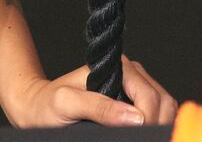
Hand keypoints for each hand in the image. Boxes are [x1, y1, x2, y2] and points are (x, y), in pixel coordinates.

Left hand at [6, 56, 175, 128]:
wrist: (37, 106)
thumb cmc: (47, 104)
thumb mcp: (65, 104)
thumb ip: (98, 107)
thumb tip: (135, 117)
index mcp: (119, 67)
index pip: (150, 96)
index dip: (149, 120)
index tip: (138, 137)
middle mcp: (131, 74)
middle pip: (162, 102)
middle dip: (155, 123)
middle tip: (139, 140)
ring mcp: (134, 87)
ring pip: (164, 108)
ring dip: (157, 124)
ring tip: (139, 137)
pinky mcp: (133, 101)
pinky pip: (157, 113)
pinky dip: (154, 125)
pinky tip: (141, 133)